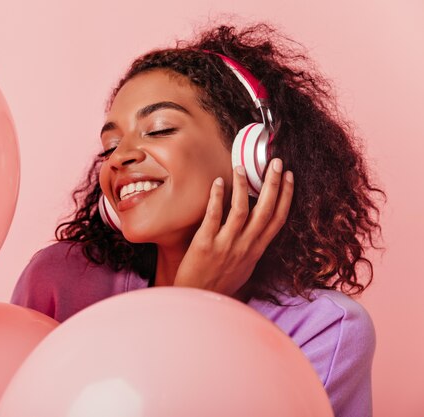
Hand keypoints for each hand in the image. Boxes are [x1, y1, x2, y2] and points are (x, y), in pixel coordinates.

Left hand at [174, 158, 293, 296]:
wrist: (199, 299)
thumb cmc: (220, 283)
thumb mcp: (245, 266)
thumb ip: (252, 246)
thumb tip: (257, 228)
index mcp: (256, 250)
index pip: (277, 219)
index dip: (286, 196)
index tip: (289, 176)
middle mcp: (245, 246)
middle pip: (265, 211)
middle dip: (273, 185)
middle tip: (276, 162)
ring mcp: (226, 245)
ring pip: (240, 210)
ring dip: (243, 187)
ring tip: (241, 167)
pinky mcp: (205, 245)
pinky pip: (213, 217)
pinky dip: (216, 198)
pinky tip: (218, 182)